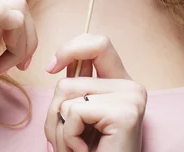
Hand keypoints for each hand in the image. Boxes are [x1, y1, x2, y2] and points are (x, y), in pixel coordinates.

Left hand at [44, 34, 146, 151]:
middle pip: (70, 78)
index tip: (51, 67)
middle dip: (54, 111)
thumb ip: (76, 90)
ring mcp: (131, 97)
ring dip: (58, 129)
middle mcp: (132, 86)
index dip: (71, 48)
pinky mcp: (125, 112)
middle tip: (65, 140)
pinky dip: (67, 138)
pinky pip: (73, 112)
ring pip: (66, 93)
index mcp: (122, 83)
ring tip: (77, 149)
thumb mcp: (80, 119)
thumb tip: (59, 65)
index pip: (98, 43)